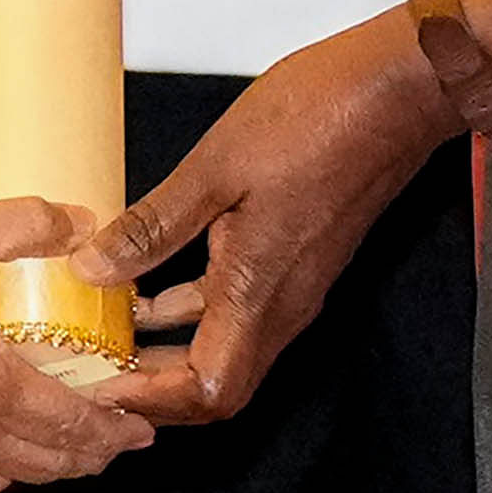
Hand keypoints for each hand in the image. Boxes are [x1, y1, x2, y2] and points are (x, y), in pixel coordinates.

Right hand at [0, 200, 155, 492]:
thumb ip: (24, 225)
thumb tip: (81, 221)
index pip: (75, 425)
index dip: (118, 427)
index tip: (148, 423)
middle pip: (50, 464)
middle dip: (95, 452)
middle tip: (123, 434)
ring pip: (9, 475)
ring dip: (51, 463)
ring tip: (71, 438)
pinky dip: (0, 464)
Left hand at [70, 14, 451, 426]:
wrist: (397, 91)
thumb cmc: (321, 119)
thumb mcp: (214, 168)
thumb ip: (153, 226)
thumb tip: (95, 268)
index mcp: (260, 293)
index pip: (208, 393)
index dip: (152, 402)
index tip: (102, 387)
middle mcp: (284, 305)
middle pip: (217, 386)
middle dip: (153, 387)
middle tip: (94, 367)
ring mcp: (294, 285)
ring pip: (225, 348)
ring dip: (168, 350)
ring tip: (109, 328)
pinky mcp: (297, 261)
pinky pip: (237, 310)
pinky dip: (189, 310)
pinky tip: (152, 282)